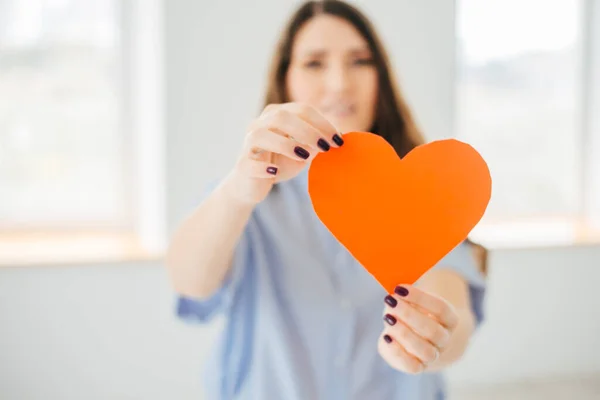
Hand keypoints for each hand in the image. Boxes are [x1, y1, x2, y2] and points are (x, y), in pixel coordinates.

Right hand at [223, 102, 341, 204]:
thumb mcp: (303, 152)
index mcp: (277, 116)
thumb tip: (338, 138)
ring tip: (304, 157)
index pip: (302, 110)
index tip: (339, 140)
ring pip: (262, 134)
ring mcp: (248, 143)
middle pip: (282, 117)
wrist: (252, 184)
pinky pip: (249, 162)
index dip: (322, 123)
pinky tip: (275, 172)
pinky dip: (263, 167)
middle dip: (307, 130)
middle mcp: (260, 124)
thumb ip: (317, 143)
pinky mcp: (241, 164)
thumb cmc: (280, 163)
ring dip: (286, 144)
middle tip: (326, 146)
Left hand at [378, 284, 458, 373]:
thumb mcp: (410, 301)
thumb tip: (393, 293)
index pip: (441, 309)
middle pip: (433, 330)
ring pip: (425, 350)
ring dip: (404, 333)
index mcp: (449, 319)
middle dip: (409, 314)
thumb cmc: (410, 313)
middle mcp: (444, 339)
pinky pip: (412, 365)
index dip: (420, 298)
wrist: (414, 338)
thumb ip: (403, 296)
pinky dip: (397, 351)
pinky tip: (386, 336)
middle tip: (390, 301)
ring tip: (388, 318)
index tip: (399, 288)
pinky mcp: (417, 367)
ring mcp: (433, 356)